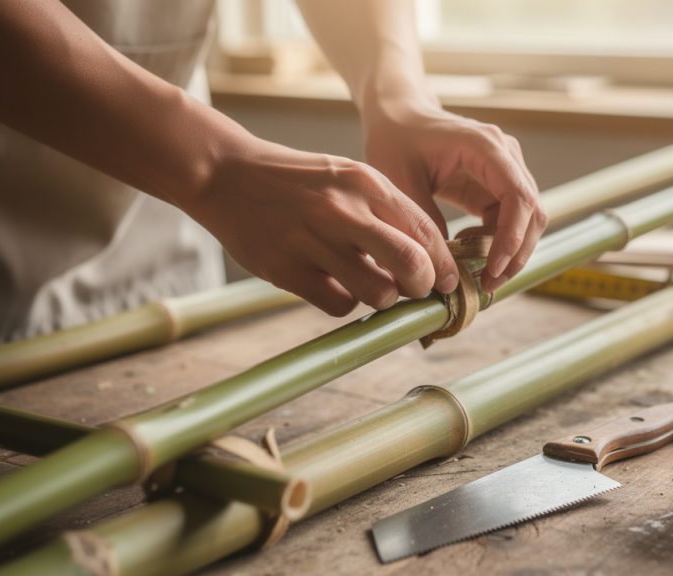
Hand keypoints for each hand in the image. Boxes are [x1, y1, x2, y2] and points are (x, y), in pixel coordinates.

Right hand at [181, 136, 459, 315]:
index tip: (447, 282)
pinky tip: (333, 285)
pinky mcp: (286, 269)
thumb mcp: (348, 178)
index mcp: (366, 183)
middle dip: (424, 287)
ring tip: (371, 286)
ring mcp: (313, 240)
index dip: (444, 266)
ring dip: (383, 299)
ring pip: (378, 293)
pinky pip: (339, 305)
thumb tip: (429, 259)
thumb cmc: (298, 181)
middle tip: (417, 292)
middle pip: (412, 265)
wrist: (225, 173)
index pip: (426, 233)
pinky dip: (345, 302)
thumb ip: (387, 212)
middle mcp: (344, 210)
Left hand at [362, 102, 545, 291]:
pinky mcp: (498, 184)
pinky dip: (496, 242)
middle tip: (488, 285)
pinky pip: (510, 220)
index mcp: (484, 147)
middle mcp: (505, 155)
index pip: (518, 196)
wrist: (399, 117)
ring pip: (527, 220)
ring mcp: (506, 169)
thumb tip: (445, 266)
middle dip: (515, 253)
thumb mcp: (399, 181)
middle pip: (532, 212)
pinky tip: (466, 247)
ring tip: (478, 274)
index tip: (493, 269)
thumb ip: (423, 221)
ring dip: (510, 252)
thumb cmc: (396, 141)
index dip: (512, 237)